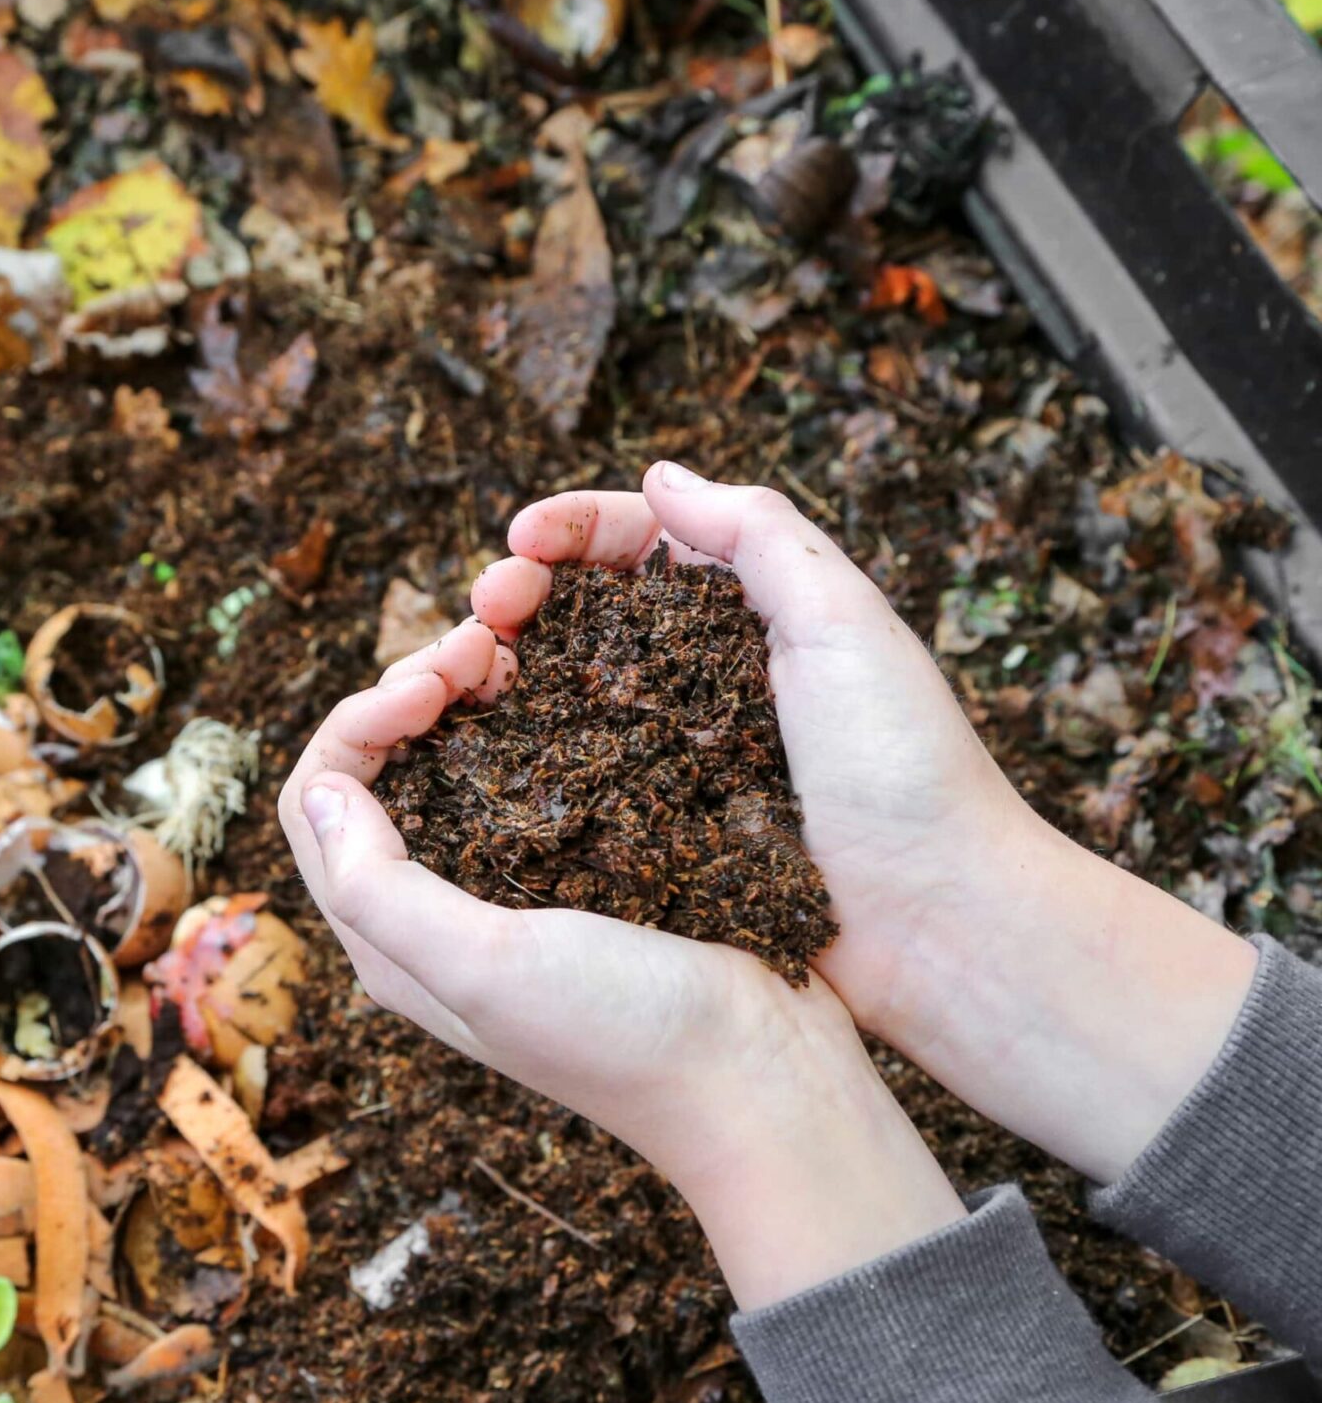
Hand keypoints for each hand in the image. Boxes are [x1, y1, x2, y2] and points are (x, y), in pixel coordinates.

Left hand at [278, 620, 966, 1308]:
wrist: (764, 1080)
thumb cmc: (624, 1034)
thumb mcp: (485, 967)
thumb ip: (380, 888)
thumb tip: (318, 790)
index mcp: (393, 941)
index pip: (319, 801)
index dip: (359, 720)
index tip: (433, 684)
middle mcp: (439, 912)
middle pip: (380, 768)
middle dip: (412, 689)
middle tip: (482, 644)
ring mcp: (515, 887)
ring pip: (453, 760)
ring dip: (468, 694)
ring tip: (517, 649)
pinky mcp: (585, 869)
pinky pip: (533, 771)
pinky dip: (533, 716)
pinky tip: (571, 686)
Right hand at [473, 464, 1256, 1183]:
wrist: (937, 926)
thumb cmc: (905, 769)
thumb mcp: (845, 622)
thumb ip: (759, 535)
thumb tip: (661, 476)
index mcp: (755, 615)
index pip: (644, 543)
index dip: (574, 530)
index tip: (519, 540)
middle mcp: (706, 678)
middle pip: (588, 612)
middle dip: (524, 592)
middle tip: (483, 607)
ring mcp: (676, 757)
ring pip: (568, 691)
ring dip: (509, 667)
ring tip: (466, 671)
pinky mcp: (658, 832)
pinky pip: (576, 779)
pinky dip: (525, 752)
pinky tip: (485, 747)